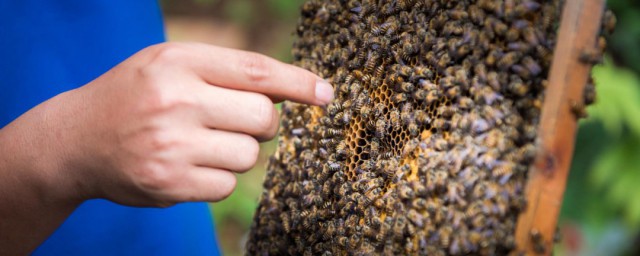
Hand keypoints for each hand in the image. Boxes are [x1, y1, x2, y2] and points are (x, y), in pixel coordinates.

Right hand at [10, 42, 333, 207]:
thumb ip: (223, 71)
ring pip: (248, 155)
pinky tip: (189, 165)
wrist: (76, 139)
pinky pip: (227, 185)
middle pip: (263, 117)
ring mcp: (171, 145)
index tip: (325, 94)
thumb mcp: (169, 64)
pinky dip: (218, 177)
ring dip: (237, 151)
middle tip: (239, 121)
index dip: (297, 83)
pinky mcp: (169, 183)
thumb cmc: (136, 96)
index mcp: (178, 62)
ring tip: (202, 142)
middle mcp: (175, 100)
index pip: (255, 71)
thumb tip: (289, 93)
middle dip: (263, 123)